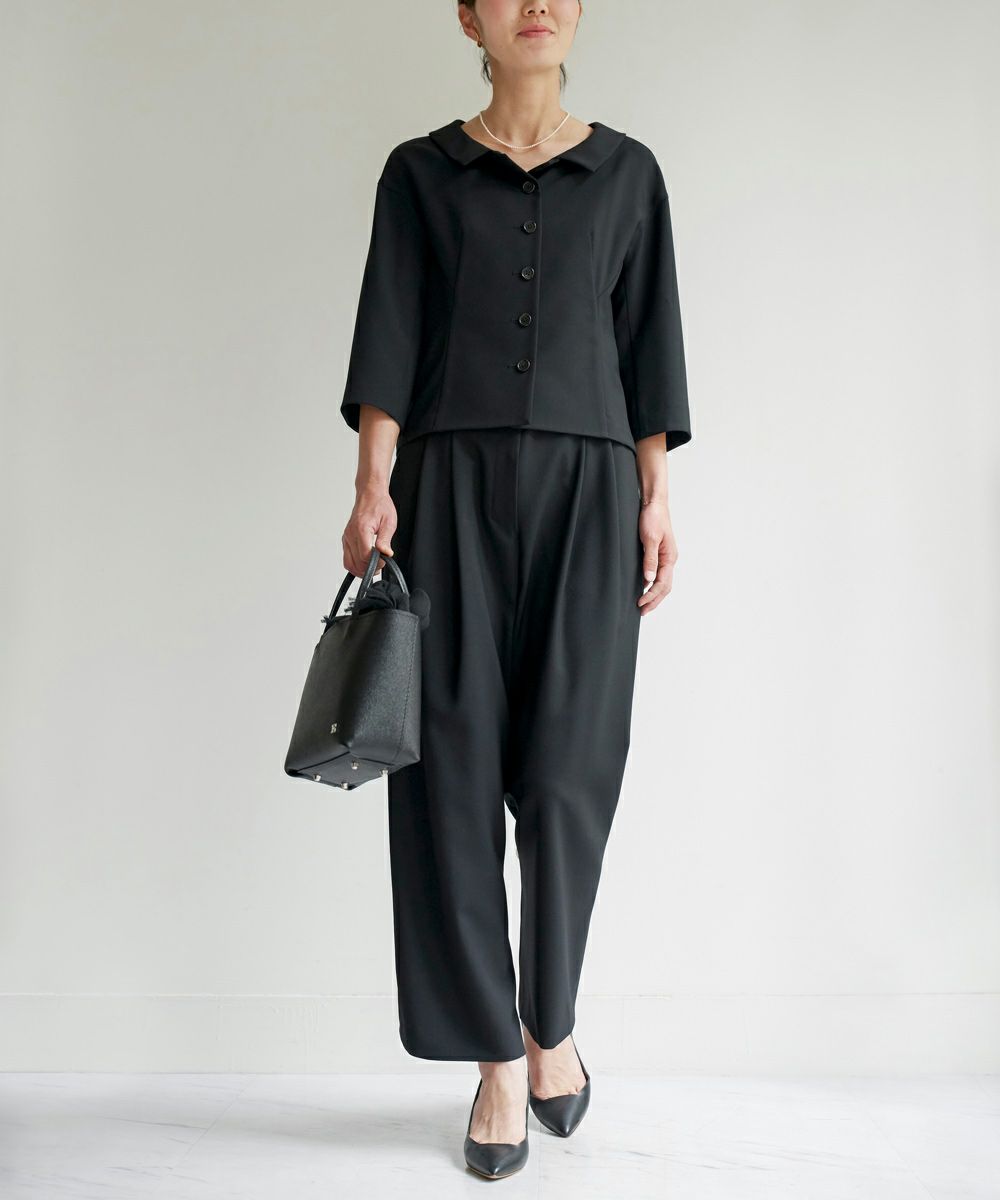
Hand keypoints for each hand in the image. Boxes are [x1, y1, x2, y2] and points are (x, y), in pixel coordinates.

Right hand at [343, 484, 397, 578]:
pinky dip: (355, 564)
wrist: (370, 495)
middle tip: (380, 565)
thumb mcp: (388, 522)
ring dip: (360, 569)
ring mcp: (347, 537)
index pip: (364, 556)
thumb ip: (385, 539)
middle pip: (356, 562)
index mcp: (361, 529)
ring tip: (373, 566)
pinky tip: (365, 563)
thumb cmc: (379, 505)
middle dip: (369, 568)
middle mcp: (351, 534)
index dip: (375, 563)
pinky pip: (347, 557)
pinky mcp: (346, 539)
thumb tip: (386, 553)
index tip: (384, 561)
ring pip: (348, 563)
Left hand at [637, 497, 677, 614]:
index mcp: (670, 557)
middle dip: (654, 600)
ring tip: (643, 605)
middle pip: (665, 587)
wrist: (654, 503)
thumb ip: (649, 559)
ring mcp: (665, 557)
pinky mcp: (659, 553)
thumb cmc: (653, 517)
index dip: (651, 596)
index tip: (640, 604)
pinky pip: (657, 574)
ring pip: (662, 582)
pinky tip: (642, 588)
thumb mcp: (649, 538)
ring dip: (653, 594)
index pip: (662, 584)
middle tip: (642, 612)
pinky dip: (651, 584)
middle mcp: (670, 559)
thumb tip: (649, 579)